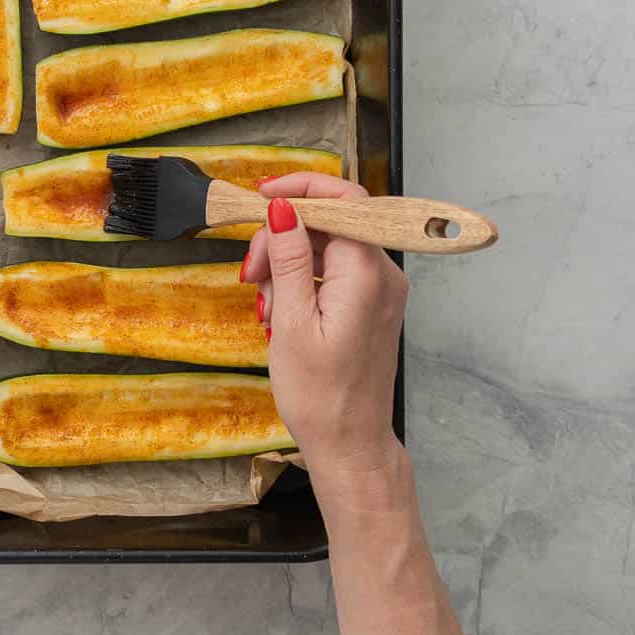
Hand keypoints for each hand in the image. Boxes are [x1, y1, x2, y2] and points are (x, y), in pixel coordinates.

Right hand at [241, 172, 407, 470]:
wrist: (351, 446)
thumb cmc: (321, 397)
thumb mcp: (292, 322)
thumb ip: (290, 258)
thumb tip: (282, 209)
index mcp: (368, 275)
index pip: (343, 200)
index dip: (301, 189)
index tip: (262, 196)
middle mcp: (384, 274)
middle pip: (330, 222)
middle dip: (283, 236)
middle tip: (251, 272)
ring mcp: (381, 289)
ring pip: (328, 246)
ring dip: (288, 262)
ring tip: (265, 302)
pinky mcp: (372, 304)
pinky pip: (335, 270)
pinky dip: (303, 279)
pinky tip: (280, 308)